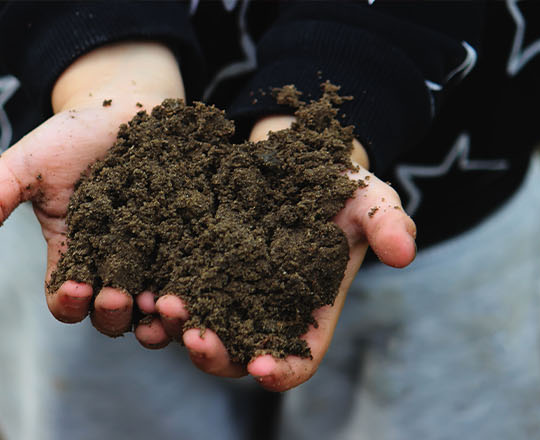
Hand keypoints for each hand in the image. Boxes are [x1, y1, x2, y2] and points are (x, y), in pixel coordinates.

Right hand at [0, 41, 184, 336]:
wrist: (132, 105)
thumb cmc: (72, 136)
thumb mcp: (27, 163)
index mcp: (72, 257)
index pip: (66, 300)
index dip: (69, 302)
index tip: (75, 287)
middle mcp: (115, 268)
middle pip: (113, 315)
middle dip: (114, 314)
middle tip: (119, 298)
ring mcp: (158, 260)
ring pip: (157, 309)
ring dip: (159, 316)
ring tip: (164, 304)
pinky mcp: (196, 245)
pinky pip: (198, 281)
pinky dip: (198, 291)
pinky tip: (199, 285)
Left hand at [146, 115, 416, 391]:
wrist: (283, 152)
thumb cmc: (332, 183)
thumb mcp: (365, 197)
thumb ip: (386, 223)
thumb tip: (405, 254)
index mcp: (304, 315)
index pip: (294, 359)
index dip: (279, 369)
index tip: (262, 368)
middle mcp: (256, 314)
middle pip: (232, 354)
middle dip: (214, 354)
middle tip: (197, 338)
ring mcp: (216, 294)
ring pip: (190, 329)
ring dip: (173, 331)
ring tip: (162, 310)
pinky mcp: (182, 268)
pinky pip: (160, 294)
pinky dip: (146, 301)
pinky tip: (135, 291)